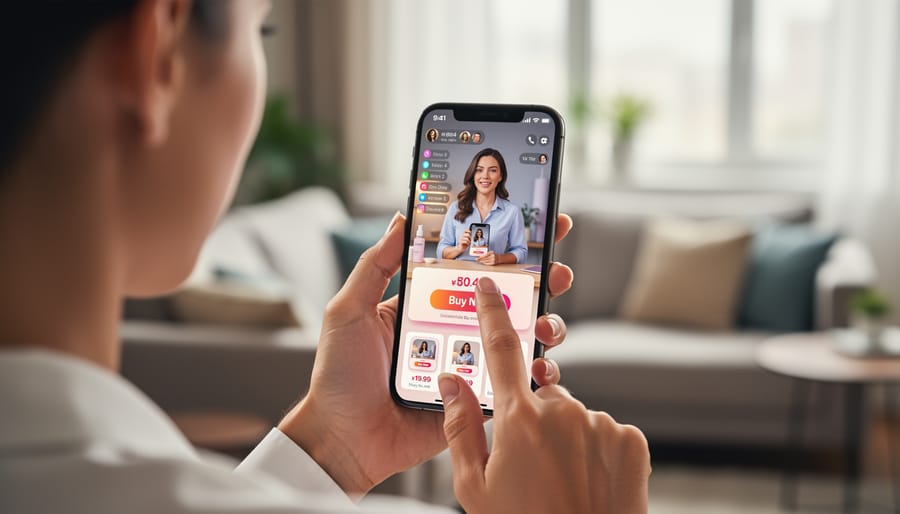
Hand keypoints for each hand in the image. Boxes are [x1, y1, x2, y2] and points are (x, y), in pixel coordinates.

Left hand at [278, 212, 574, 496]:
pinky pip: (514, 386)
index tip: (537, 226)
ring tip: (546, 324)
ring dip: (545, 326)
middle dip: (542, 283)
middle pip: (509, 301)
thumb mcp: (350, 310)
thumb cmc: (339, 376)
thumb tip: (401, 219)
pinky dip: (537, 376)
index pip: (473, 270)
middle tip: (557, 272)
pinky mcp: (476, 402)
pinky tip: (541, 368)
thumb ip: (376, 266)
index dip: (506, 249)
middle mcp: (454, 333)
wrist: (342, 440)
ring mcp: (469, 367)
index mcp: (428, 306)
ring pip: (520, 340)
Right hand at [439, 277, 650, 513]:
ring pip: (573, 414)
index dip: (493, 312)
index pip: (501, 350)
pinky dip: (594, 449)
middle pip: (541, 393)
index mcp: (519, 419)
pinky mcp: (630, 438)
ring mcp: (600, 423)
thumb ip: (460, 426)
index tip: (490, 286)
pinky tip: (587, 480)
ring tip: (560, 479)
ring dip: (564, 436)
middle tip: (529, 462)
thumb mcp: (475, 487)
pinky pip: (604, 431)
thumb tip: (450, 381)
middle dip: (532, 416)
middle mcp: (563, 411)